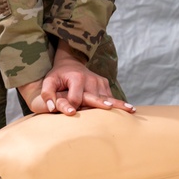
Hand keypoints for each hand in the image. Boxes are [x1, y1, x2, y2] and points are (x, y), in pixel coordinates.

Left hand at [17, 40, 135, 115]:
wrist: (71, 63)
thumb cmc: (58, 76)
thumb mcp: (49, 81)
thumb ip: (48, 93)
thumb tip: (51, 108)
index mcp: (77, 78)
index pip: (76, 98)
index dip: (72, 107)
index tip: (72, 114)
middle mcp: (91, 79)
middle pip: (97, 98)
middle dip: (104, 104)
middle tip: (115, 110)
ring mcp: (100, 81)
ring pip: (106, 97)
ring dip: (117, 105)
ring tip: (130, 110)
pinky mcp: (105, 83)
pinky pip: (110, 96)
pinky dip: (117, 103)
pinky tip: (129, 109)